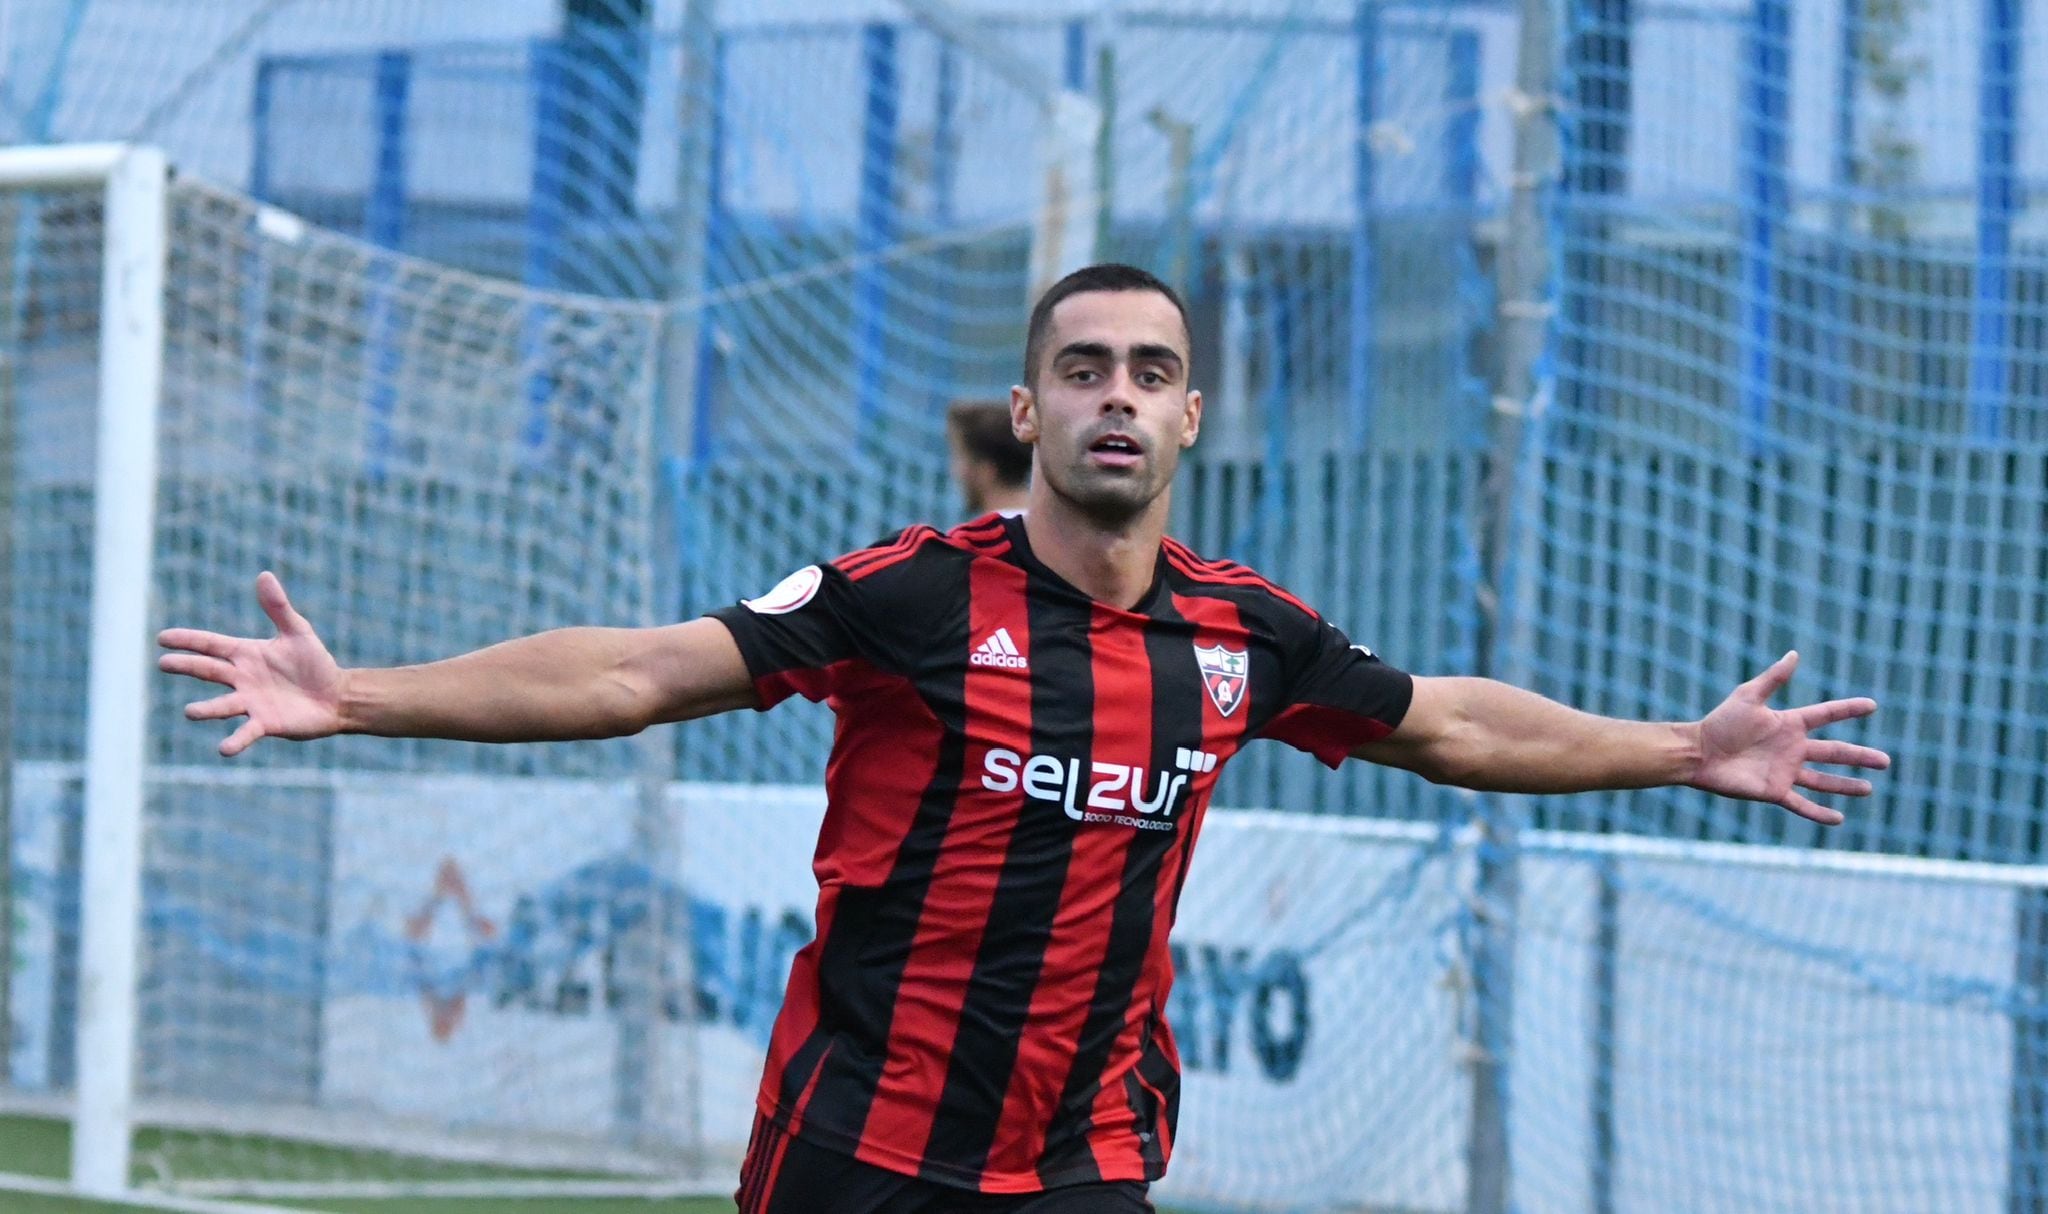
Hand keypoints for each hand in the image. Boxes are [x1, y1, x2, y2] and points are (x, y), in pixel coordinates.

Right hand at [158, 571, 346, 756]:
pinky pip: (246, 732)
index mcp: (246, 654)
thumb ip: (279, 607)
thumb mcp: (298, 632)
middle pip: (208, 670)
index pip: (211, 645)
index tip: (162, 638)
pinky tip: (224, 749)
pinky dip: (235, 741)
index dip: (188, 640)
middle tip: (164, 663)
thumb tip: (265, 575)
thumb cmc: (315, 664)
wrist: (336, 696)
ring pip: (222, 705)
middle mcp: (242, 678)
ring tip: (190, 712)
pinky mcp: (265, 723)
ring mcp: (251, 702)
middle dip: (187, 666)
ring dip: (207, 710)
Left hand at [1689, 651, 1889, 825]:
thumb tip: (1794, 654)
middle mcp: (1792, 748)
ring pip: (1823, 781)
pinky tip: (1838, 819)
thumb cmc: (1720, 722)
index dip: (1847, 709)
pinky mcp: (1774, 791)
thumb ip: (1773, 678)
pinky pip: (1801, 804)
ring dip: (1845, 785)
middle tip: (1886, 761)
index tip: (1872, 705)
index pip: (1826, 715)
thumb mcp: (1749, 696)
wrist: (1698, 752)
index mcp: (1789, 724)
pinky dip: (1819, 813)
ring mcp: (1785, 771)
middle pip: (1834, 752)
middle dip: (1859, 756)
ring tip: (1868, 789)